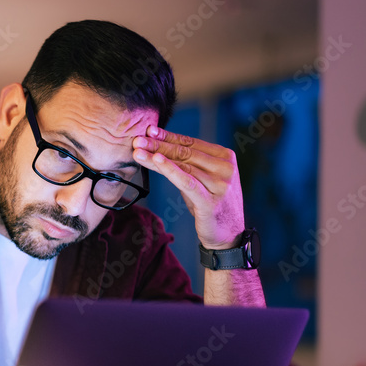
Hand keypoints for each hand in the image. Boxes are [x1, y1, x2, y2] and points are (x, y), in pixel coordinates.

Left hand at [132, 125, 245, 248]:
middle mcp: (225, 168)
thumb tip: (157, 147)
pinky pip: (186, 182)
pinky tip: (157, 160)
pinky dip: (170, 170)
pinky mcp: (211, 201)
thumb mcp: (201, 180)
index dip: (168, 136)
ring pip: (182, 165)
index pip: (191, 143)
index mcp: (225, 157)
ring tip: (138, 151)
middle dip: (159, 145)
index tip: (149, 130)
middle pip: (185, 152)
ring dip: (157, 156)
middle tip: (137, 139)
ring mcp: (220, 184)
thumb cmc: (210, 204)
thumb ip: (187, 164)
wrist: (228, 235)